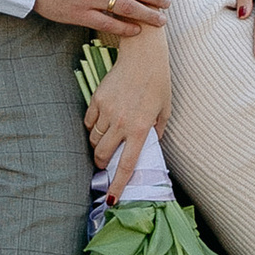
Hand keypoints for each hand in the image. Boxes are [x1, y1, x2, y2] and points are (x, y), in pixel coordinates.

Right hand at [84, 30, 171, 202]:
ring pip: (94, 139)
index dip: (118, 185)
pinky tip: (100, 125)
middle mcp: (121, 122)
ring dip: (98, 146)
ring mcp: (107, 110)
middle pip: (103, 154)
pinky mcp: (98, 98)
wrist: (143, 55)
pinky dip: (92, 128)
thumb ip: (157, 132)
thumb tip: (149, 147)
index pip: (127, 165)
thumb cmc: (158, 82)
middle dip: (102, 164)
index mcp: (140, 129)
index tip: (111, 200)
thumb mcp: (165, 110)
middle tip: (105, 164)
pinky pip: (89, 122)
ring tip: (105, 143)